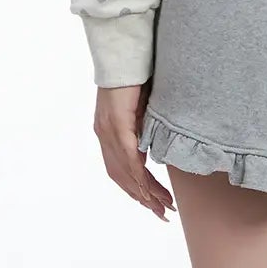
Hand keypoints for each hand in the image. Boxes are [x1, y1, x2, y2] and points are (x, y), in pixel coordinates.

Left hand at [94, 83, 175, 219]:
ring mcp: (108, 130)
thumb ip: (145, 127)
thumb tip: (156, 144)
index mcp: (108, 132)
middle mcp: (104, 135)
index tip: (154, 203)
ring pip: (125, 171)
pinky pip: (128, 155)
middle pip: (121, 177)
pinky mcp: (116, 123)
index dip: (137, 189)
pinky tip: (148, 187)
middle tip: (162, 213)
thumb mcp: (142, 108)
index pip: (120, 170)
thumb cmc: (135, 75)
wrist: (125, 53)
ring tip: (162, 205)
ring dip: (145, 191)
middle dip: (143, 198)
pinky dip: (138, 174)